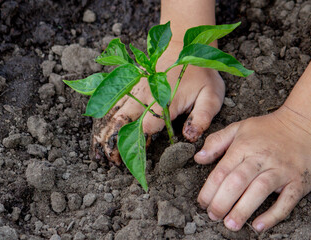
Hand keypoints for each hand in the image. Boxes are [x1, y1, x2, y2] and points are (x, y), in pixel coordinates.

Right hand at [91, 40, 224, 163]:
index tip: (135, 161)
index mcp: (163, 101)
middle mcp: (144, 95)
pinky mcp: (130, 86)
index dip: (139, 145)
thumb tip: (188, 137)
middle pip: (123, 121)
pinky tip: (100, 130)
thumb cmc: (201, 73)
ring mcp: (135, 89)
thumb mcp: (211, 95)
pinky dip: (105, 117)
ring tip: (99, 151)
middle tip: (110, 161)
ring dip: (105, 131)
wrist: (185, 44)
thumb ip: (201, 117)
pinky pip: (114, 103)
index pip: (146, 127)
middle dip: (114, 142)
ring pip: (114, 112)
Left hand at [194, 106, 310, 231]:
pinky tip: (259, 226)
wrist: (306, 122)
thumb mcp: (239, 128)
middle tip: (213, 216)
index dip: (209, 190)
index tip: (202, 203)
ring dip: (243, 210)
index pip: (222, 171)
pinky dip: (273, 215)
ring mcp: (281, 170)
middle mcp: (261, 159)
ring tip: (230, 224)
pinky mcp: (299, 181)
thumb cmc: (269, 128)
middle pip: (237, 182)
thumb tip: (198, 158)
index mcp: (244, 147)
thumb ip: (216, 142)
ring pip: (259, 191)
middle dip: (222, 202)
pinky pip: (287, 201)